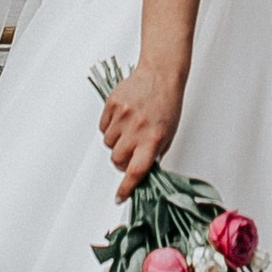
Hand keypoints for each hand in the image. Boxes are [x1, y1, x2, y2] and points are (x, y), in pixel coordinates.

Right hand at [98, 57, 185, 198]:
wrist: (160, 74)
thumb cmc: (167, 104)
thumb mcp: (168, 133)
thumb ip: (154, 154)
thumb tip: (141, 172)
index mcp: (153, 138)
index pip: (136, 171)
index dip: (127, 187)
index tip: (120, 196)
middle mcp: (137, 129)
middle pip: (117, 160)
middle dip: (122, 161)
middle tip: (131, 151)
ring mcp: (123, 116)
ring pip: (108, 144)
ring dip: (116, 142)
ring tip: (129, 128)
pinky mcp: (112, 105)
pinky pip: (103, 127)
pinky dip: (110, 127)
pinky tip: (123, 118)